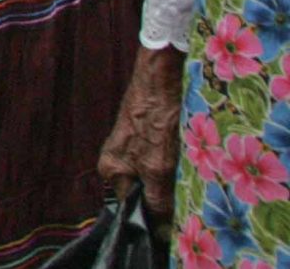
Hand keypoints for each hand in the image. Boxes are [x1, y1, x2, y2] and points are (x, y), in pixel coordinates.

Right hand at [98, 46, 183, 219]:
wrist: (161, 75)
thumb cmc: (155, 117)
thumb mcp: (158, 165)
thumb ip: (157, 197)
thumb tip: (159, 226)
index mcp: (111, 169)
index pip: (133, 205)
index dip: (154, 214)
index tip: (175, 215)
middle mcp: (117, 158)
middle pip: (146, 188)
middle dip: (166, 191)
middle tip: (184, 186)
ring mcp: (133, 143)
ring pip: (158, 172)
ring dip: (175, 174)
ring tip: (187, 163)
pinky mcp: (147, 131)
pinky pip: (163, 155)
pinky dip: (177, 157)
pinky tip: (188, 148)